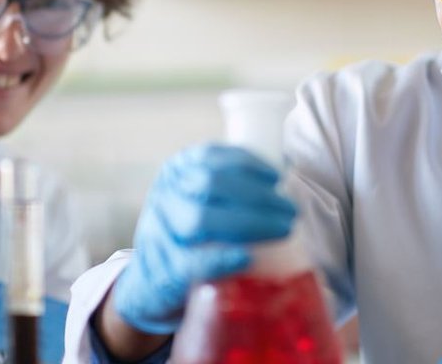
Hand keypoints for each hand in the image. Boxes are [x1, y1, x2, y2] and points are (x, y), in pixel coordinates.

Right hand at [112, 144, 296, 334]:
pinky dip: (221, 259)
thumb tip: (285, 184)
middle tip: (291, 210)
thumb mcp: (199, 199)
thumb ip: (233, 188)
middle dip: (258, 196)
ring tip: (283, 229)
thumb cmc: (190, 234)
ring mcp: (159, 234)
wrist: (150, 283)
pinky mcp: (162, 273)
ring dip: (249, 223)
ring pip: (201, 220)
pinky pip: (190, 263)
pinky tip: (246, 258)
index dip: (248, 164)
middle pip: (210, 185)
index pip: (210, 157)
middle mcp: (164, 197)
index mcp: (175, 173)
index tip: (277, 177)